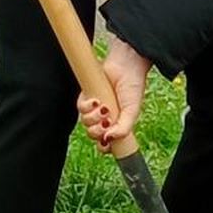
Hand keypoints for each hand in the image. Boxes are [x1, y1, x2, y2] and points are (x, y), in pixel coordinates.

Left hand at [77, 39, 150, 156]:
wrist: (125, 66)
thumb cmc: (132, 88)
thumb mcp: (132, 112)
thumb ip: (123, 129)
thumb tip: (108, 139)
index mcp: (117, 124)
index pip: (106, 143)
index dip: (103, 147)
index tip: (106, 143)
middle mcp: (105, 118)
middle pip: (93, 135)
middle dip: (97, 131)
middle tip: (106, 122)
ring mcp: (95, 108)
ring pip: (85, 123)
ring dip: (93, 118)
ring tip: (104, 107)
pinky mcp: (86, 97)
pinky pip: (80, 108)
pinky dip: (86, 107)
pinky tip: (95, 100)